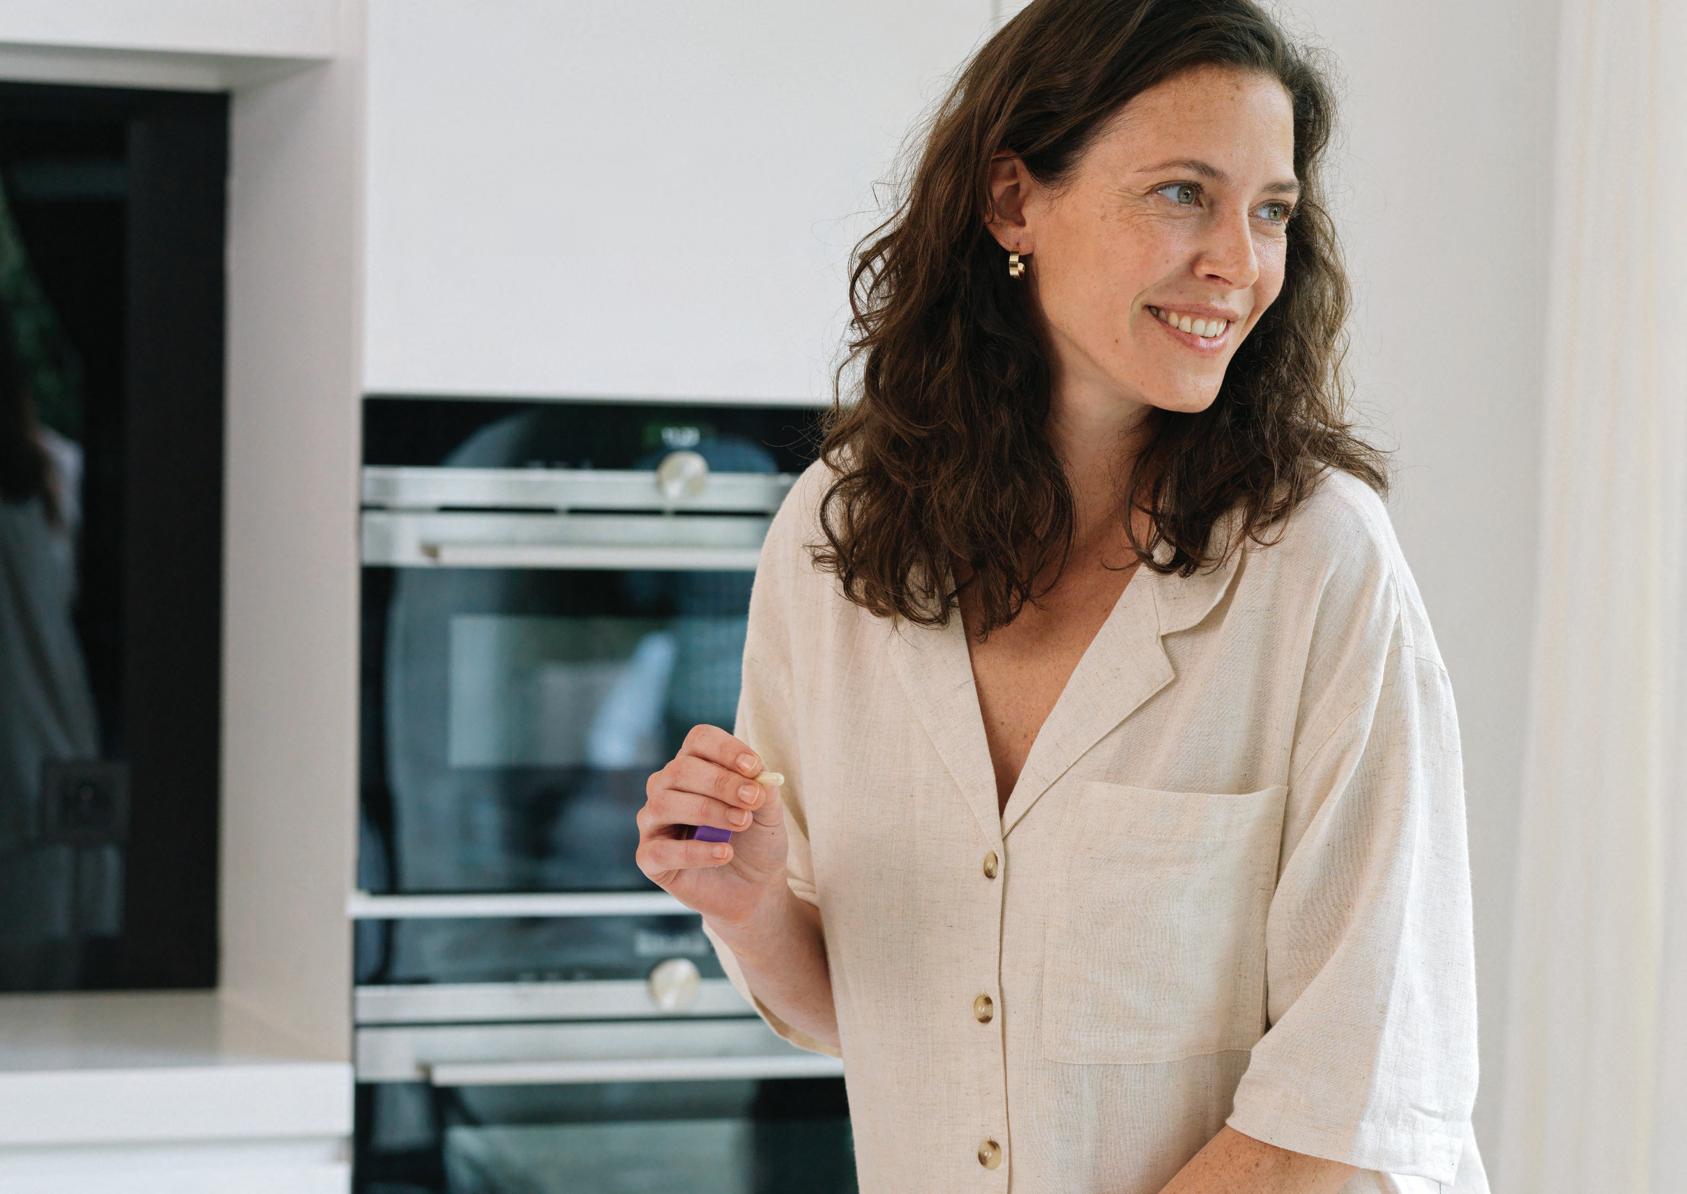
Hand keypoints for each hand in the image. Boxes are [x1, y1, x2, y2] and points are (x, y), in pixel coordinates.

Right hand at [635, 723, 790, 927]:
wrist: (754, 888)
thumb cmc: (756, 841)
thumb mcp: (769, 812)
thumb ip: (763, 790)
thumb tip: (757, 776)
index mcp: (694, 766)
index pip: (699, 740)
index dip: (725, 749)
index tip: (754, 768)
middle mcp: (666, 788)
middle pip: (681, 769)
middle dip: (721, 783)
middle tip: (751, 801)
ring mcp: (653, 822)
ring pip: (665, 804)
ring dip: (709, 811)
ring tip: (741, 823)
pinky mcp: (649, 858)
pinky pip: (661, 850)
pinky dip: (696, 851)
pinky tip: (724, 853)